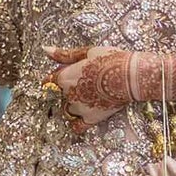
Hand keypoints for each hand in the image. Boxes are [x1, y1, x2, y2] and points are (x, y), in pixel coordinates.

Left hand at [44, 44, 175, 124]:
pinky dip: (77, 123)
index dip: (57, 79)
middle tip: (85, 84)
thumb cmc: (110, 60)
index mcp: (64, 77)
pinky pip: (76, 126)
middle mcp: (68, 94)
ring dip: (73, 105)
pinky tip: (84, 115)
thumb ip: (64, 54)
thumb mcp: (87, 52)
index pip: (50, 82)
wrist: (130, 76)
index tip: (67, 77)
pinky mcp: (91, 118)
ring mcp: (78, 108)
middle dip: (67, 91)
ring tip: (89, 96)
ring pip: (67, 110)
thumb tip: (45, 50)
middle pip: (59, 96)